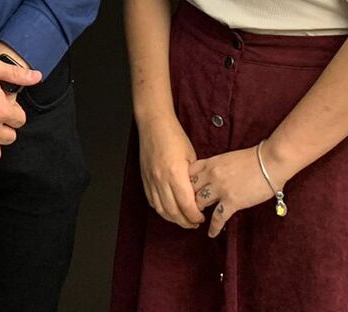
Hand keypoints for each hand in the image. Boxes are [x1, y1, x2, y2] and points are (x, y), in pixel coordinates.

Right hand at [136, 114, 203, 228]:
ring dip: (173, 219)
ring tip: (183, 220)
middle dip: (186, 222)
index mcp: (176, 174)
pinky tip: (169, 210)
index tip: (202, 217)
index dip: (195, 216)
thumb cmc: (174, 137)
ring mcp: (151, 181)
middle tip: (194, 223)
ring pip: (161, 210)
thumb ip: (193, 178)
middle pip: (173, 212)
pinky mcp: (145, 179)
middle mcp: (161, 180)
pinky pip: (152, 201)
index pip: (186, 205)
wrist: (154, 125)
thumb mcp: (192, 157)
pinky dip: (161, 210)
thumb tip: (199, 195)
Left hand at [188, 147, 276, 237]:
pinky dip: (213, 227)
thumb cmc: (253, 159)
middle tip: (189, 207)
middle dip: (188, 198)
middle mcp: (212, 175)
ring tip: (198, 219)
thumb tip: (211, 176)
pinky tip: (211, 233)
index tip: (186, 191)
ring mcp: (221, 189)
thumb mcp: (228, 157)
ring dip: (198, 212)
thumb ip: (216, 166)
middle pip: (190, 189)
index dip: (186, 183)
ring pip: (199, 203)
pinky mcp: (233, 201)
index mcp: (211, 162)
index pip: (189, 173)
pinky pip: (218, 217)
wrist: (270, 162)